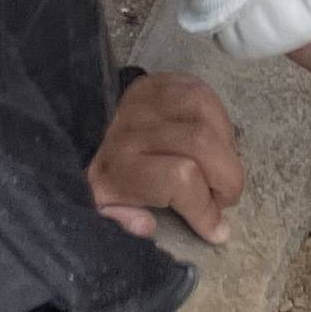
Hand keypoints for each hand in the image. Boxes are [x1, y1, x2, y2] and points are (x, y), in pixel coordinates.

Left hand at [88, 73, 243, 243]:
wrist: (83, 137)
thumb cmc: (102, 181)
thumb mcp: (101, 211)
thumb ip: (121, 223)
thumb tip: (147, 225)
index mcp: (119, 166)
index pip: (180, 178)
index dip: (205, 207)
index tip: (215, 229)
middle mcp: (133, 128)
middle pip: (201, 142)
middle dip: (227, 179)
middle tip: (223, 198)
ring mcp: (148, 99)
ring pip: (207, 116)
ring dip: (227, 150)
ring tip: (221, 170)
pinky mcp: (160, 82)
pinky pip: (204, 95)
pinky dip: (219, 122)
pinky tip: (216, 142)